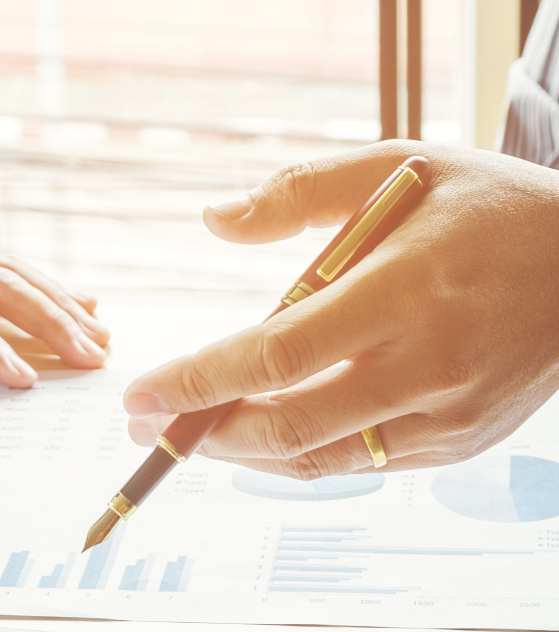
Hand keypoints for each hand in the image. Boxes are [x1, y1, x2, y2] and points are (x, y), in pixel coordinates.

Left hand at [124, 142, 558, 476]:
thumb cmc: (489, 209)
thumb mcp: (401, 167)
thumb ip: (300, 192)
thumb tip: (214, 220)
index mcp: (405, 288)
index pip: (278, 352)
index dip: (199, 382)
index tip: (141, 394)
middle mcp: (428, 362)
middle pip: (290, 424)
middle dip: (207, 434)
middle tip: (151, 427)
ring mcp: (449, 414)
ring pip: (322, 460)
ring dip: (247, 454)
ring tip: (198, 433)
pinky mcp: (461, 442)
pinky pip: (364, 464)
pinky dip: (306, 454)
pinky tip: (268, 435)